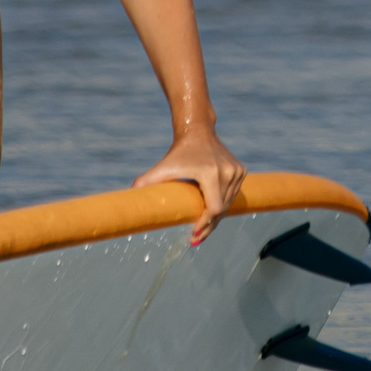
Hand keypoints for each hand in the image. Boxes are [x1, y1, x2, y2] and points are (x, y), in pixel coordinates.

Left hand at [134, 122, 244, 242]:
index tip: (194, 235)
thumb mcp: (164, 167)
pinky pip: (232, 195)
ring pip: (228, 204)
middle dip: (208, 226)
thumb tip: (130, 196)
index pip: (214, 208)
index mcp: (211, 172)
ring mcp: (237, 172)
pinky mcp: (240, 171)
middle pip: (221, 209)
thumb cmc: (178, 152)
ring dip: (216, 218)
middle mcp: (228, 172)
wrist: (197, 131)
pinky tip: (213, 213)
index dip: (205, 224)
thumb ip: (147, 181)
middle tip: (196, 239)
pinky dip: (223, 205)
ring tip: (203, 228)